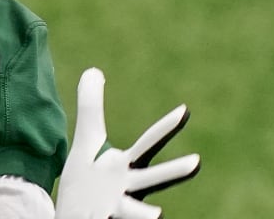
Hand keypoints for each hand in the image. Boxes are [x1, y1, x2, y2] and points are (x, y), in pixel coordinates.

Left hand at [55, 68, 200, 218]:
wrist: (77, 215)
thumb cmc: (88, 180)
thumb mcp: (86, 141)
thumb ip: (90, 107)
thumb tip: (94, 69)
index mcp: (126, 166)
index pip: (148, 143)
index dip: (165, 127)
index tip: (185, 109)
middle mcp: (128, 188)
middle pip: (152, 178)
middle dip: (173, 171)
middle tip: (197, 161)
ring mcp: (118, 208)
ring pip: (134, 212)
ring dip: (145, 213)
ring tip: (157, 215)